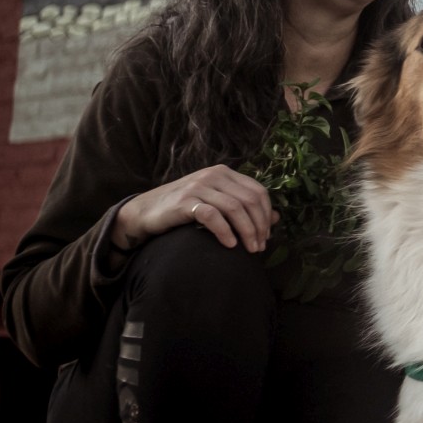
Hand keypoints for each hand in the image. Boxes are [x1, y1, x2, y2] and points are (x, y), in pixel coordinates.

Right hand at [112, 165, 279, 254]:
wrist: (145, 211)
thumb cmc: (184, 209)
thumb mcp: (216, 203)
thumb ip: (244, 207)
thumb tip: (277, 217)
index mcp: (224, 173)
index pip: (258, 191)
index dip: (266, 215)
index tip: (266, 236)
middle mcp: (213, 175)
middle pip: (250, 200)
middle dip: (259, 226)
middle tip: (259, 247)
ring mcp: (198, 187)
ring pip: (235, 208)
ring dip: (247, 231)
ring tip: (249, 249)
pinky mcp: (184, 202)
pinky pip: (212, 216)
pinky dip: (225, 231)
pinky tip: (229, 245)